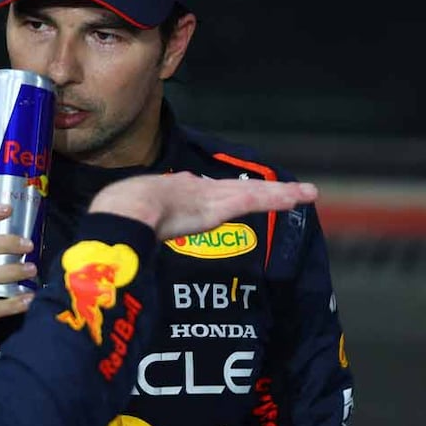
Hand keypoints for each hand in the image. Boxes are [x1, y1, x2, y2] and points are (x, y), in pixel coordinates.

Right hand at [88, 172, 318, 239]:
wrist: (124, 212)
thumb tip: (143, 234)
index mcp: (173, 194)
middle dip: (262, 192)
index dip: (224, 195)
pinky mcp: (222, 205)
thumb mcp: (131, 220)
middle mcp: (196, 191)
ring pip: (253, 193)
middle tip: (290, 191)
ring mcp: (211, 197)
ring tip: (306, 193)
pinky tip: (299, 197)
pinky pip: (258, 199)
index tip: (237, 198)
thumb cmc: (119, 218)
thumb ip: (144, 228)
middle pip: (236, 191)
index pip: (207, 194)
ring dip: (280, 194)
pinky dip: (280, 198)